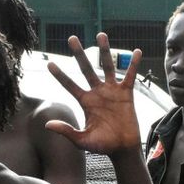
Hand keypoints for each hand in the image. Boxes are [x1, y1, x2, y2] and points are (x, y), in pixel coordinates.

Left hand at [46, 33, 142, 155]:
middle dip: (79, 54)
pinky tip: (136, 52)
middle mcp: (97, 92)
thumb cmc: (102, 145)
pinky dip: (133, 64)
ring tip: (101, 34)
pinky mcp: (126, 93)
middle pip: (86, 69)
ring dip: (104, 51)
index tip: (49, 63)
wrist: (122, 148)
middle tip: (71, 38)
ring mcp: (112, 91)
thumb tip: (47, 125)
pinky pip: (130, 76)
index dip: (60, 75)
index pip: (69, 85)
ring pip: (107, 66)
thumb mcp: (82, 140)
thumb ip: (66, 131)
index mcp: (85, 101)